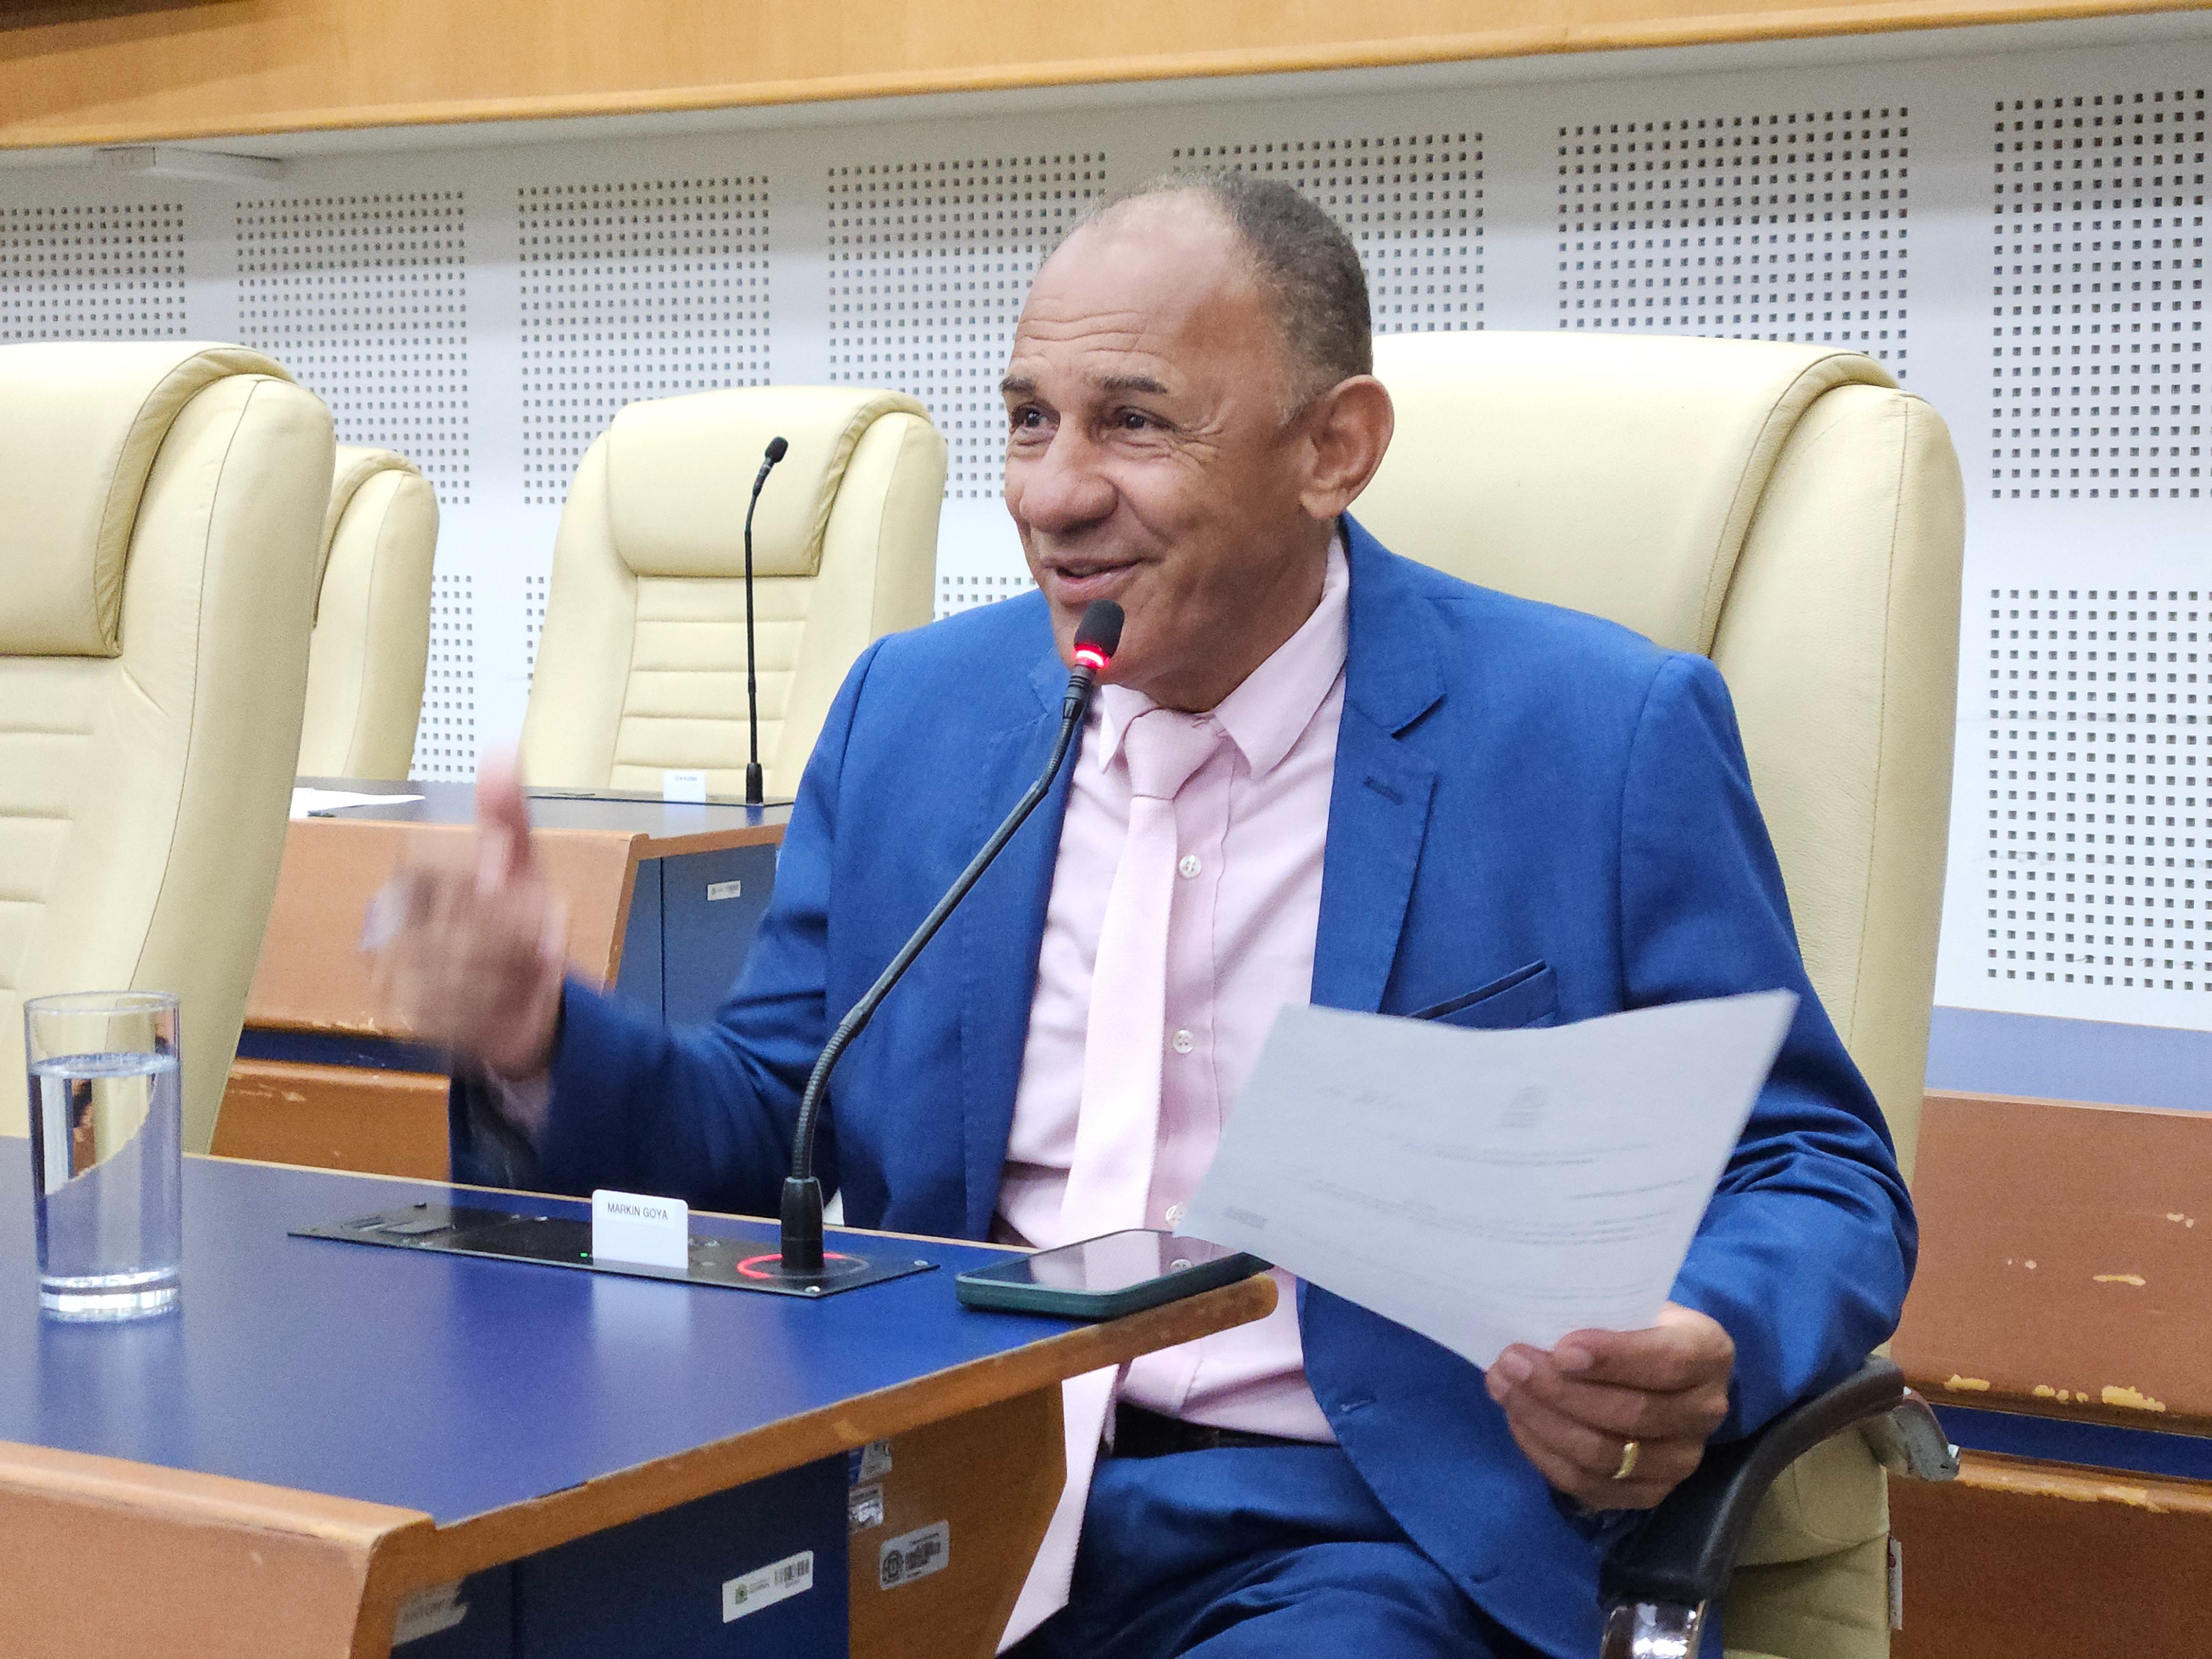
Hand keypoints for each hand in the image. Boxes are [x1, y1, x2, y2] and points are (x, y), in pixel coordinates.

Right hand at [363, 753, 568, 1082]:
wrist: (532, 998)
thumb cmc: (521, 919)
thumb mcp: (524, 859)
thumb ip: (509, 811)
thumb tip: (501, 749)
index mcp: (411, 883)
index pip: (428, 873)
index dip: (482, 885)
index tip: (512, 890)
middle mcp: (391, 929)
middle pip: (450, 925)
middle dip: (511, 935)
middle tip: (537, 941)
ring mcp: (397, 977)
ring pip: (458, 971)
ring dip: (510, 973)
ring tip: (527, 969)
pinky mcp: (416, 1023)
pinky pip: (459, 1013)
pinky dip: (500, 1006)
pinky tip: (513, 998)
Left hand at [1484, 1303, 1733, 1510]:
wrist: (1656, 1370)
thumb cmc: (1634, 1326)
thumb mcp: (1630, 1304)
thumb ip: (1599, 1313)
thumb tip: (1532, 1321)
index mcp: (1709, 1353)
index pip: (1669, 1361)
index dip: (1614, 1358)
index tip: (1562, 1349)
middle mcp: (1705, 1411)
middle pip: (1631, 1413)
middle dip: (1560, 1389)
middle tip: (1512, 1362)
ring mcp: (1680, 1460)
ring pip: (1604, 1455)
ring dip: (1543, 1421)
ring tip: (1503, 1385)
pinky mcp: (1649, 1493)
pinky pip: (1588, 1484)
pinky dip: (1544, 1452)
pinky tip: (1518, 1418)